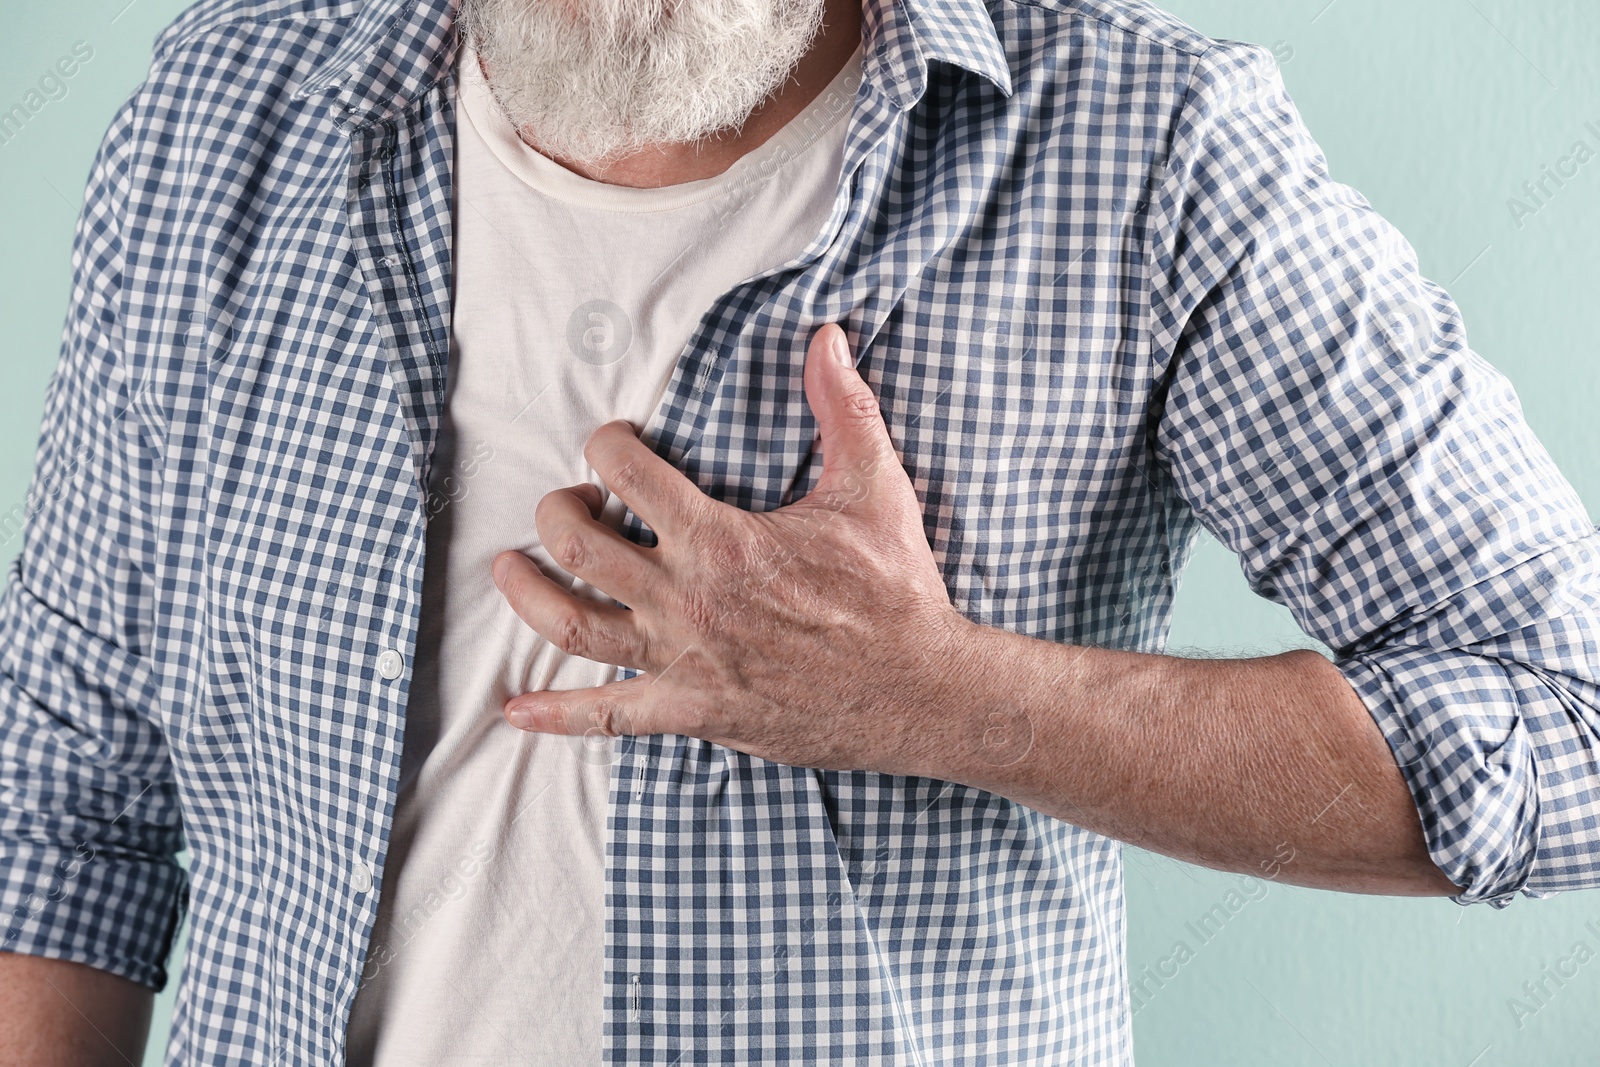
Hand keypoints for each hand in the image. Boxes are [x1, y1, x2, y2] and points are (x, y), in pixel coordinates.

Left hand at [490, 323, 980, 773]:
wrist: (920, 688)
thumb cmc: (895, 589)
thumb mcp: (873, 486)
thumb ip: (842, 407)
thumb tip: (827, 337)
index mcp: (720, 538)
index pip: (627, 473)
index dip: (607, 446)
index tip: (612, 444)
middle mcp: (687, 599)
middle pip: (579, 545)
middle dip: (557, 512)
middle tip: (566, 503)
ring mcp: (683, 660)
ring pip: (573, 626)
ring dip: (528, 595)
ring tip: (508, 571)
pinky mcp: (693, 712)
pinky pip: (609, 718)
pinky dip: (556, 717)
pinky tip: (515, 712)